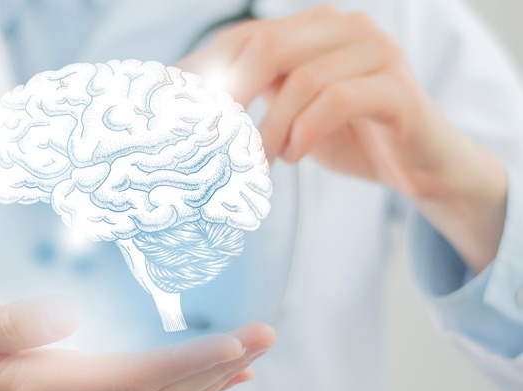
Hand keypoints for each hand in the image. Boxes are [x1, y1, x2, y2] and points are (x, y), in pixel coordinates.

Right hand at [0, 296, 274, 390]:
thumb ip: (7, 323)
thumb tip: (66, 314)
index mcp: (45, 390)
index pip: (135, 379)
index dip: (190, 362)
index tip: (236, 340)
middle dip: (219, 368)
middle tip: (264, 334)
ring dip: (212, 383)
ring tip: (251, 352)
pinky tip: (216, 380)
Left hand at [180, 6, 507, 271]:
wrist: (416, 163)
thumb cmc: (346, 137)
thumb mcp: (287, 111)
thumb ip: (252, 95)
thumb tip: (184, 106)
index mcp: (310, 27)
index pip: (241, 38)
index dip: (204, 75)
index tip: (173, 117)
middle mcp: (342, 27)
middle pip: (267, 47)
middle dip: (230, 99)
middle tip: (210, 144)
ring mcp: (375, 50)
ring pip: (302, 78)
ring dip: (270, 129)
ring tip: (260, 163)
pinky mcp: (397, 86)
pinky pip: (340, 99)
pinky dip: (307, 131)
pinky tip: (294, 155)